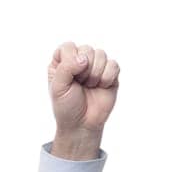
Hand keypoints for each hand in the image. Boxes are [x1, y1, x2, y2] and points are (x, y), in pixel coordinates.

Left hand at [47, 41, 119, 155]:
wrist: (82, 124)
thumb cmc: (67, 107)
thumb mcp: (58, 88)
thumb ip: (66, 67)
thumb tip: (84, 58)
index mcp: (63, 61)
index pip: (68, 46)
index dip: (71, 61)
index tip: (70, 78)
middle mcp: (80, 60)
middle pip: (87, 49)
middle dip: (84, 70)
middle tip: (81, 85)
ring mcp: (96, 65)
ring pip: (101, 54)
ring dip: (95, 75)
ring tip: (90, 87)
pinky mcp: (110, 73)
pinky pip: (113, 65)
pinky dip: (107, 77)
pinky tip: (101, 87)